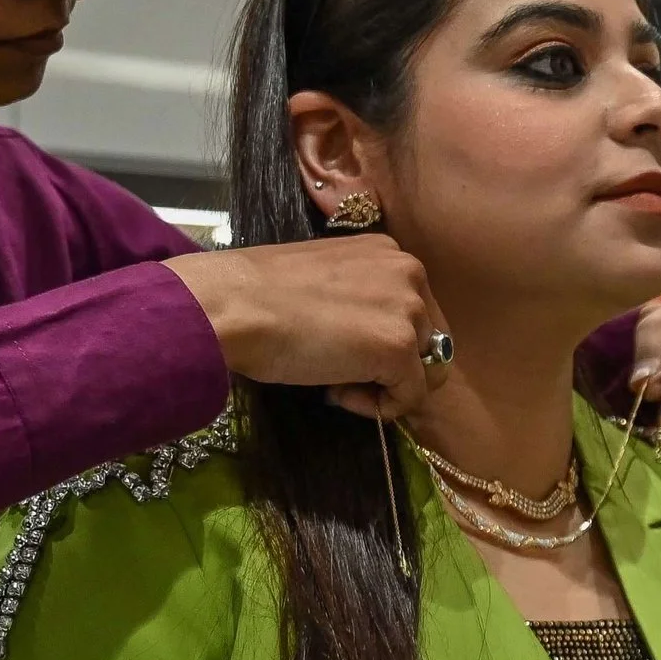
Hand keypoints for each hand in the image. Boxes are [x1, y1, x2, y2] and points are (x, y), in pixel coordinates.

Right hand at [163, 236, 447, 420]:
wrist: (229, 305)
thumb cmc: (257, 294)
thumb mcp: (326, 281)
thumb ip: (361, 298)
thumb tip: (373, 339)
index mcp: (389, 252)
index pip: (416, 311)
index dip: (385, 342)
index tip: (342, 349)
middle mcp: (410, 272)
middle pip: (431, 342)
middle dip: (392, 367)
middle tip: (341, 373)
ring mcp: (410, 309)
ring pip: (424, 371)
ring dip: (384, 386)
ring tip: (335, 383)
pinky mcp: (400, 347)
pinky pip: (410, 397)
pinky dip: (378, 407)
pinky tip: (336, 393)